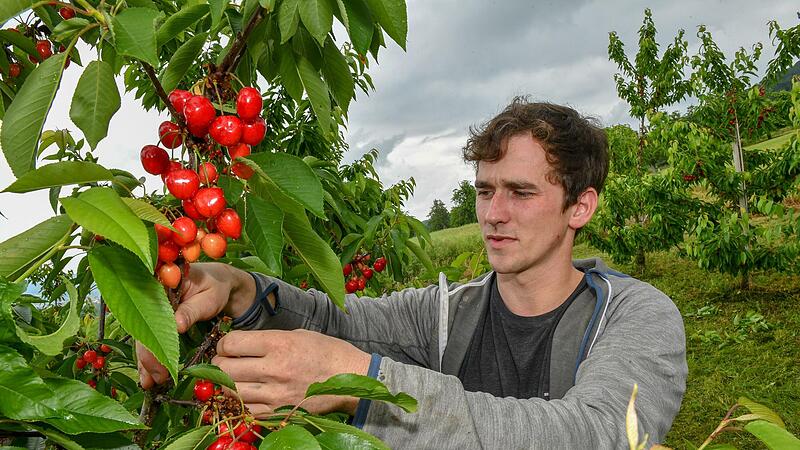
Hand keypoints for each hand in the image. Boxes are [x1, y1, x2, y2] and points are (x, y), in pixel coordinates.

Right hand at [137, 262, 255, 388]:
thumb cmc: (217, 287)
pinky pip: (150, 339)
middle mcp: (151, 297)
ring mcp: (152, 309)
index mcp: (161, 285)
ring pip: (144, 337)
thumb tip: (176, 326)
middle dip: (149, 356)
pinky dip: (150, 356)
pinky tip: (148, 374)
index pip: (151, 315)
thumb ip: (192, 310)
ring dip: (146, 361)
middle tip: (157, 379)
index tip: (161, 363)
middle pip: (144, 329)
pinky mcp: (157, 320)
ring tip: (149, 382)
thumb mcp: (209, 297)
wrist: (220, 282)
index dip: (153, 341)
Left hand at [211, 329, 370, 416]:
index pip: (231, 343)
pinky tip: (248, 394)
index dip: (224, 343)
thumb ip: (268, 339)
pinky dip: (241, 402)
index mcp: (279, 343)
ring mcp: (275, 393)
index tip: (228, 345)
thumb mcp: (298, 334)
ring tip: (235, 378)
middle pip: (224, 368)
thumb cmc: (326, 351)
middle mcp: (274, 368)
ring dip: (227, 384)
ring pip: (231, 391)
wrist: (351, 378)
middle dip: (220, 363)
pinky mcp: (279, 412)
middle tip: (226, 361)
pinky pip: (246, 410)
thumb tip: (241, 344)